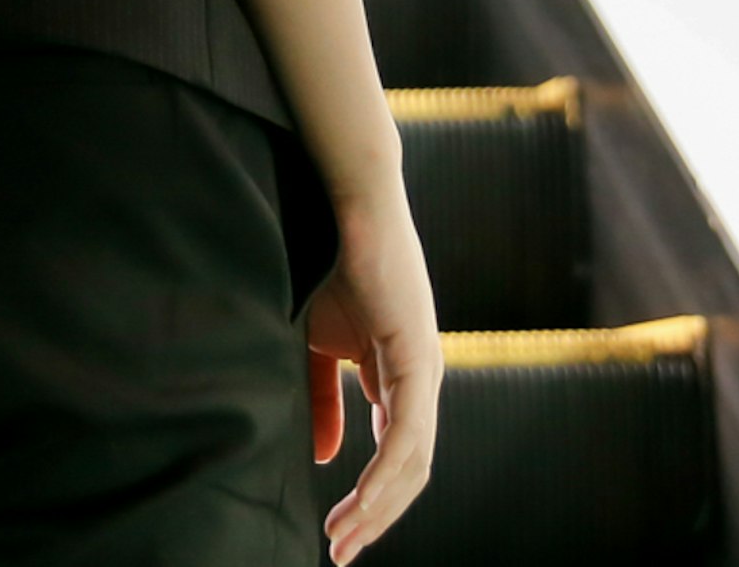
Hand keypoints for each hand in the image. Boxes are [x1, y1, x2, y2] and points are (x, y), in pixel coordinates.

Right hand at [306, 184, 438, 561]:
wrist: (342, 205)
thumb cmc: (327, 264)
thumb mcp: (315, 347)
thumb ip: (322, 402)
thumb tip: (324, 458)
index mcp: (397, 378)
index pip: (394, 458)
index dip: (368, 501)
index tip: (334, 535)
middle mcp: (419, 380)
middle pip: (409, 472)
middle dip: (375, 518)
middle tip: (340, 551)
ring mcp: (424, 370)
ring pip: (413, 462)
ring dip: (378, 506)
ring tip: (343, 536)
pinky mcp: (417, 356)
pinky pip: (408, 431)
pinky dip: (385, 471)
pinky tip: (361, 497)